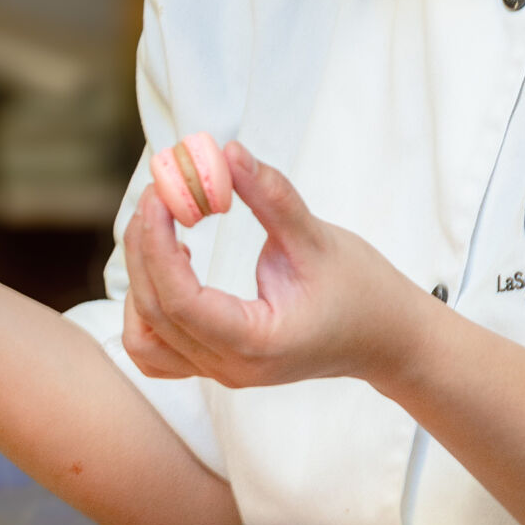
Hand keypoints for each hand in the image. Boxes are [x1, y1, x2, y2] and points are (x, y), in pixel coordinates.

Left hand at [121, 142, 423, 388]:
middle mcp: (231, 367)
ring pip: (145, 338)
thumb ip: (272, 197)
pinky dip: (147, 310)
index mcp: (256, 344)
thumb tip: (227, 152)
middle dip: (145, 247)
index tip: (159, 193)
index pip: (180, 301)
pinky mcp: (217, 363)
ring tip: (163, 230)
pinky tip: (172, 266)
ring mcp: (221, 372)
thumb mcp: (318, 239)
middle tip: (159, 191)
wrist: (385, 338)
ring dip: (140, 281)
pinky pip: (158, 349)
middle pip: (153, 313)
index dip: (157, 244)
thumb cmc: (361, 291)